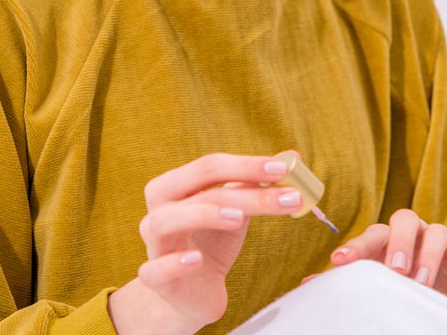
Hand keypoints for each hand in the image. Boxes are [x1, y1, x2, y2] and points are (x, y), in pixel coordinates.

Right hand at [108, 151, 305, 334]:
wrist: (195, 292)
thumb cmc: (212, 244)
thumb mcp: (237, 211)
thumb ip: (256, 184)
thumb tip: (292, 156)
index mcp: (175, 187)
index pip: (208, 166)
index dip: (245, 164)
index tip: (282, 168)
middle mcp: (158, 211)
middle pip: (192, 187)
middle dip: (240, 184)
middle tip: (280, 189)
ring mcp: (154, 245)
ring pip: (164, 222)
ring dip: (203, 215)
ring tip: (239, 219)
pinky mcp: (155, 280)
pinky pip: (154, 270)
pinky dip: (173, 263)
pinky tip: (196, 260)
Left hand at [301, 208, 446, 324]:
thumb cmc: (408, 288)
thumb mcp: (381, 285)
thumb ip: (350, 280)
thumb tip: (308, 282)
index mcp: (391, 240)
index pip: (373, 234)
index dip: (356, 246)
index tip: (339, 261)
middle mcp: (417, 234)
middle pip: (406, 219)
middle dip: (399, 242)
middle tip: (395, 269)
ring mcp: (444, 241)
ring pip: (438, 233)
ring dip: (428, 257)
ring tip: (420, 283)